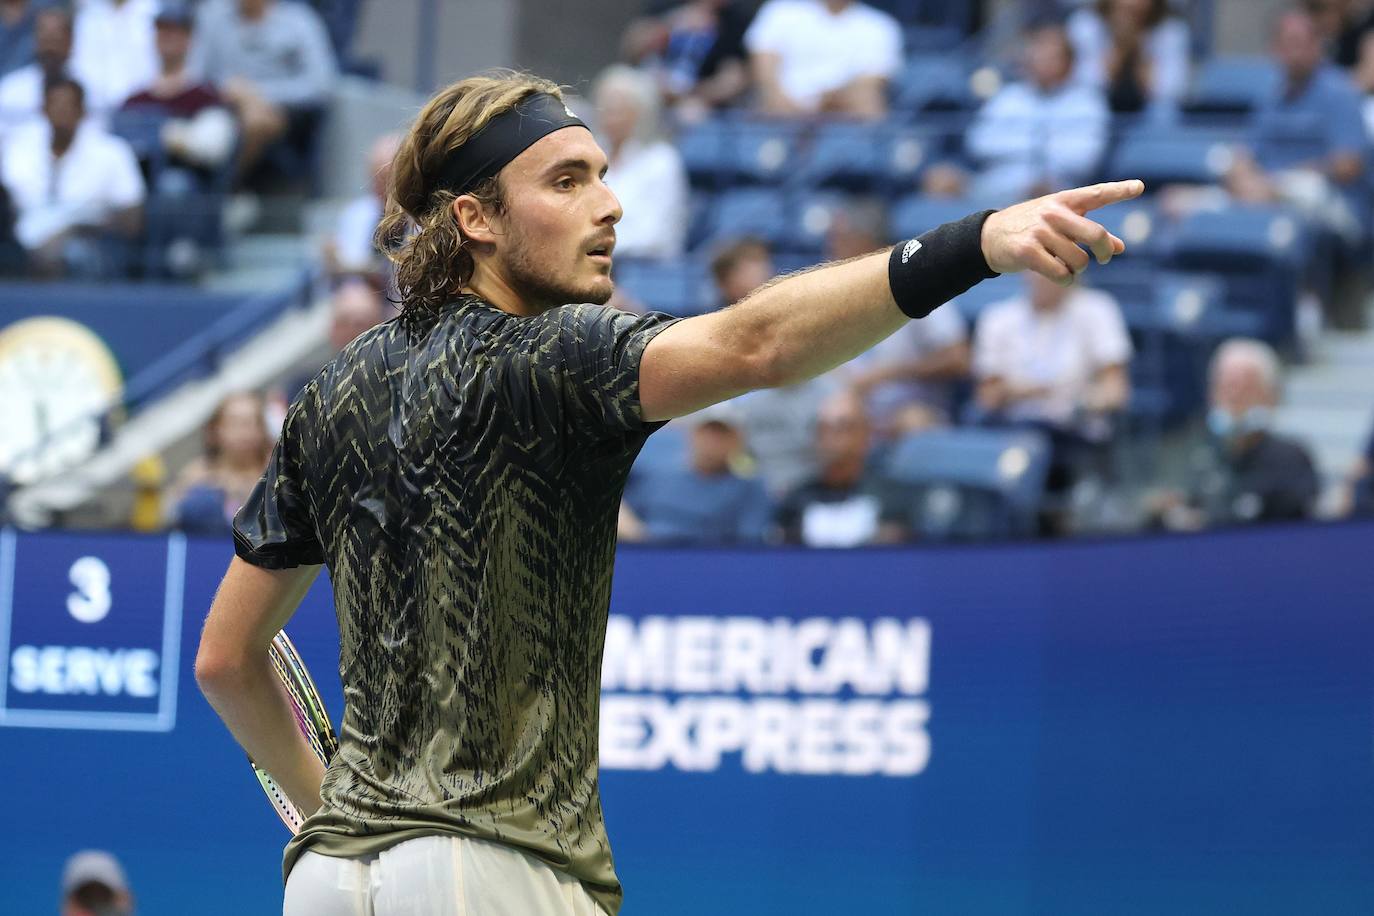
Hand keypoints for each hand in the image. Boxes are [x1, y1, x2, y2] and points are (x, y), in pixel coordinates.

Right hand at [981, 180, 1143, 285]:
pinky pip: (1061, 273)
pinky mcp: (1028, 251)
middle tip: (1104, 259)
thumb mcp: (1059, 224)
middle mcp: (1053, 212)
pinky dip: (1065, 279)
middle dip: (1104, 252)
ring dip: (1078, 269)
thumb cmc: (1030, 229)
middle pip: (1095, 234)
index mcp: (1063, 200)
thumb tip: (1120, 247)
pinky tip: (1060, 275)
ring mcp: (1040, 231)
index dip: (1119, 190)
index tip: (1140, 187)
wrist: (988, 237)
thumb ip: (1089, 233)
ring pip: (1079, 260)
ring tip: (1067, 266)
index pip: (1096, 194)